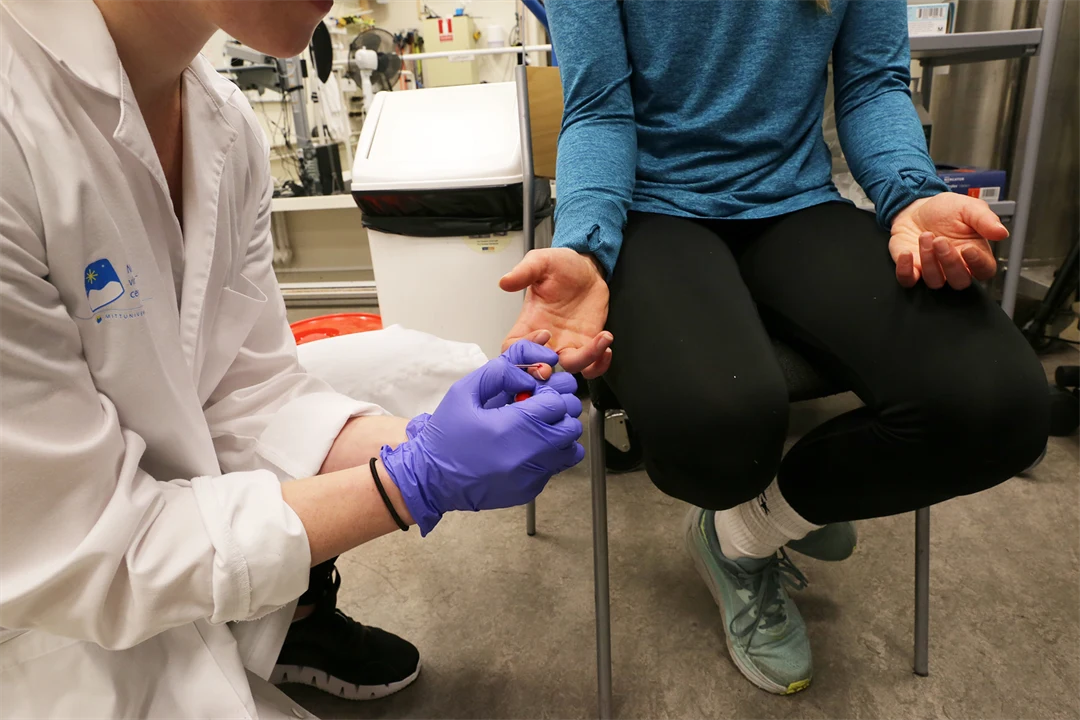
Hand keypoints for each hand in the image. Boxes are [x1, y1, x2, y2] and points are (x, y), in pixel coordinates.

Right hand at [380, 340, 584, 534]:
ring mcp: (531, 475)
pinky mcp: (530, 490)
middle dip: (559, 413)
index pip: (557, 403)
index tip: (534, 394)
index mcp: (511, 426)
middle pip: (570, 426)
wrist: (431, 480)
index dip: (548, 393)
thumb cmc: (445, 436)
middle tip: (539, 410)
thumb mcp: (463, 392)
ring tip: (537, 429)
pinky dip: (549, 456)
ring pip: (570, 449)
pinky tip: (525, 449)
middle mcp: (527, 454)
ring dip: (560, 435)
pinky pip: (556, 468)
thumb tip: (528, 373)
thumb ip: (499, 372)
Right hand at [500, 248, 612, 377]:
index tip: (542, 333)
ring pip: (570, 367)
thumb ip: (524, 272)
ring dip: (586, 360)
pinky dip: (600, 364)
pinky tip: (606, 342)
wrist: (587, 268)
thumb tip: (505, 281)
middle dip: (545, 370)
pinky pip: (592, 366)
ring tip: (600, 339)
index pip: (513, 349)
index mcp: (529, 323)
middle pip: (537, 368)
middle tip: (554, 361)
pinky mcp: (588, 343)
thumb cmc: (561, 267)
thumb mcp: (540, 262)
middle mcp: (547, 339)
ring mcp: (568, 344)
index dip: (523, 351)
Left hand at [889, 193, 1008, 289]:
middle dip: (949, 262)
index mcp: (975, 253)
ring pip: (935, 281)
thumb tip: (1002, 233)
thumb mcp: (968, 208)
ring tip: (925, 236)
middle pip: (960, 281)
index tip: (968, 249)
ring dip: (929, 260)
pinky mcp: (912, 270)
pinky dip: (905, 270)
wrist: (916, 208)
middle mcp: (955, 267)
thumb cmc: (946, 210)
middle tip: (940, 240)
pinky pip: (908, 281)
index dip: (978, 264)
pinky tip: (907, 253)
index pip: (984, 270)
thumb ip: (985, 219)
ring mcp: (933, 271)